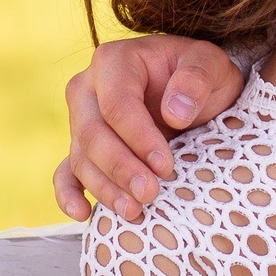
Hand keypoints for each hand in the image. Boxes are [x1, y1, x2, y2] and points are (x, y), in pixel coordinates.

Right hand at [51, 35, 245, 221]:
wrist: (193, 88)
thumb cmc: (199, 73)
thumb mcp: (210, 63)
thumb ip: (195, 79)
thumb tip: (174, 113)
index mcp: (114, 62)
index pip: (117, 104)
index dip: (139, 138)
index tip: (165, 165)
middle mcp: (87, 89)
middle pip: (93, 134)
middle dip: (120, 168)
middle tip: (150, 194)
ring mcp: (80, 120)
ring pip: (81, 158)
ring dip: (105, 188)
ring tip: (134, 211)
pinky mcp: (82, 147)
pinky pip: (65, 172)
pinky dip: (68, 195)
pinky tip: (83, 214)